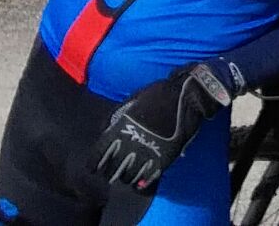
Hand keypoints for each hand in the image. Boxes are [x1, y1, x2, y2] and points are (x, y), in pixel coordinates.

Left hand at [91, 63, 230, 192]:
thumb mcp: (129, 102)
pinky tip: (139, 182)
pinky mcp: (163, 159)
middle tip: (111, 173)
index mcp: (120, 129)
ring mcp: (147, 153)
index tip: (93, 168)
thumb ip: (115, 118)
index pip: (99, 154)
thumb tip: (104, 131)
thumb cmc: (156, 95)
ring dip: (126, 178)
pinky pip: (147, 178)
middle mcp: (130, 144)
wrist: (184, 96)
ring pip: (128, 177)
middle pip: (112, 170)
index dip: (94, 164)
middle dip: (110, 173)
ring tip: (127, 176)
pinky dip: (141, 183)